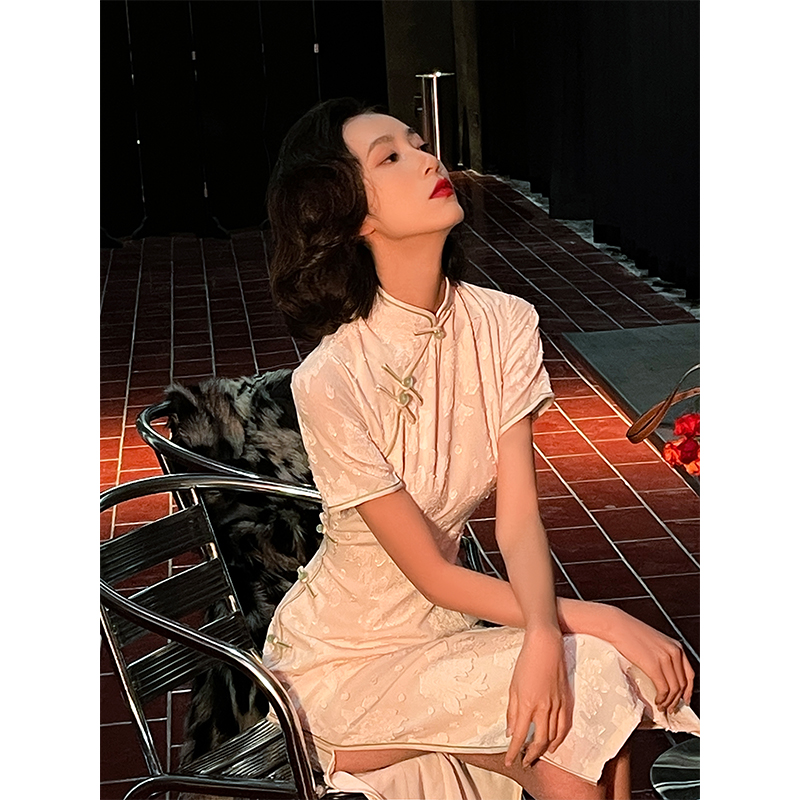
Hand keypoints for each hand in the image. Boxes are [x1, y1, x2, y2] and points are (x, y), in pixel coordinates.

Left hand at [505, 626, 571, 767]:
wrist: (545, 646)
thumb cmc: (526, 663)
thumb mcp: (513, 687)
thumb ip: (512, 711)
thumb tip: (511, 731)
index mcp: (527, 704)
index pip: (520, 735)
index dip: (514, 751)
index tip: (510, 761)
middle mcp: (544, 708)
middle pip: (540, 740)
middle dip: (532, 755)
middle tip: (525, 761)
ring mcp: (558, 705)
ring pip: (554, 736)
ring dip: (546, 749)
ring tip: (537, 755)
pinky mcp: (567, 700)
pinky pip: (565, 726)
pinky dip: (560, 738)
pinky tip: (554, 743)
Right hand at [604, 606, 694, 713]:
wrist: (617, 626)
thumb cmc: (631, 632)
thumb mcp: (655, 641)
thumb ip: (664, 654)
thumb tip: (665, 674)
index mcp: (676, 647)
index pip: (689, 674)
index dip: (688, 690)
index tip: (684, 699)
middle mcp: (674, 653)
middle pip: (683, 684)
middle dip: (677, 699)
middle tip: (671, 707)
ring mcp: (665, 659)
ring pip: (674, 689)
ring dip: (669, 702)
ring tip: (662, 706)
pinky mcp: (654, 666)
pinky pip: (663, 688)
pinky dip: (661, 698)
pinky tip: (656, 701)